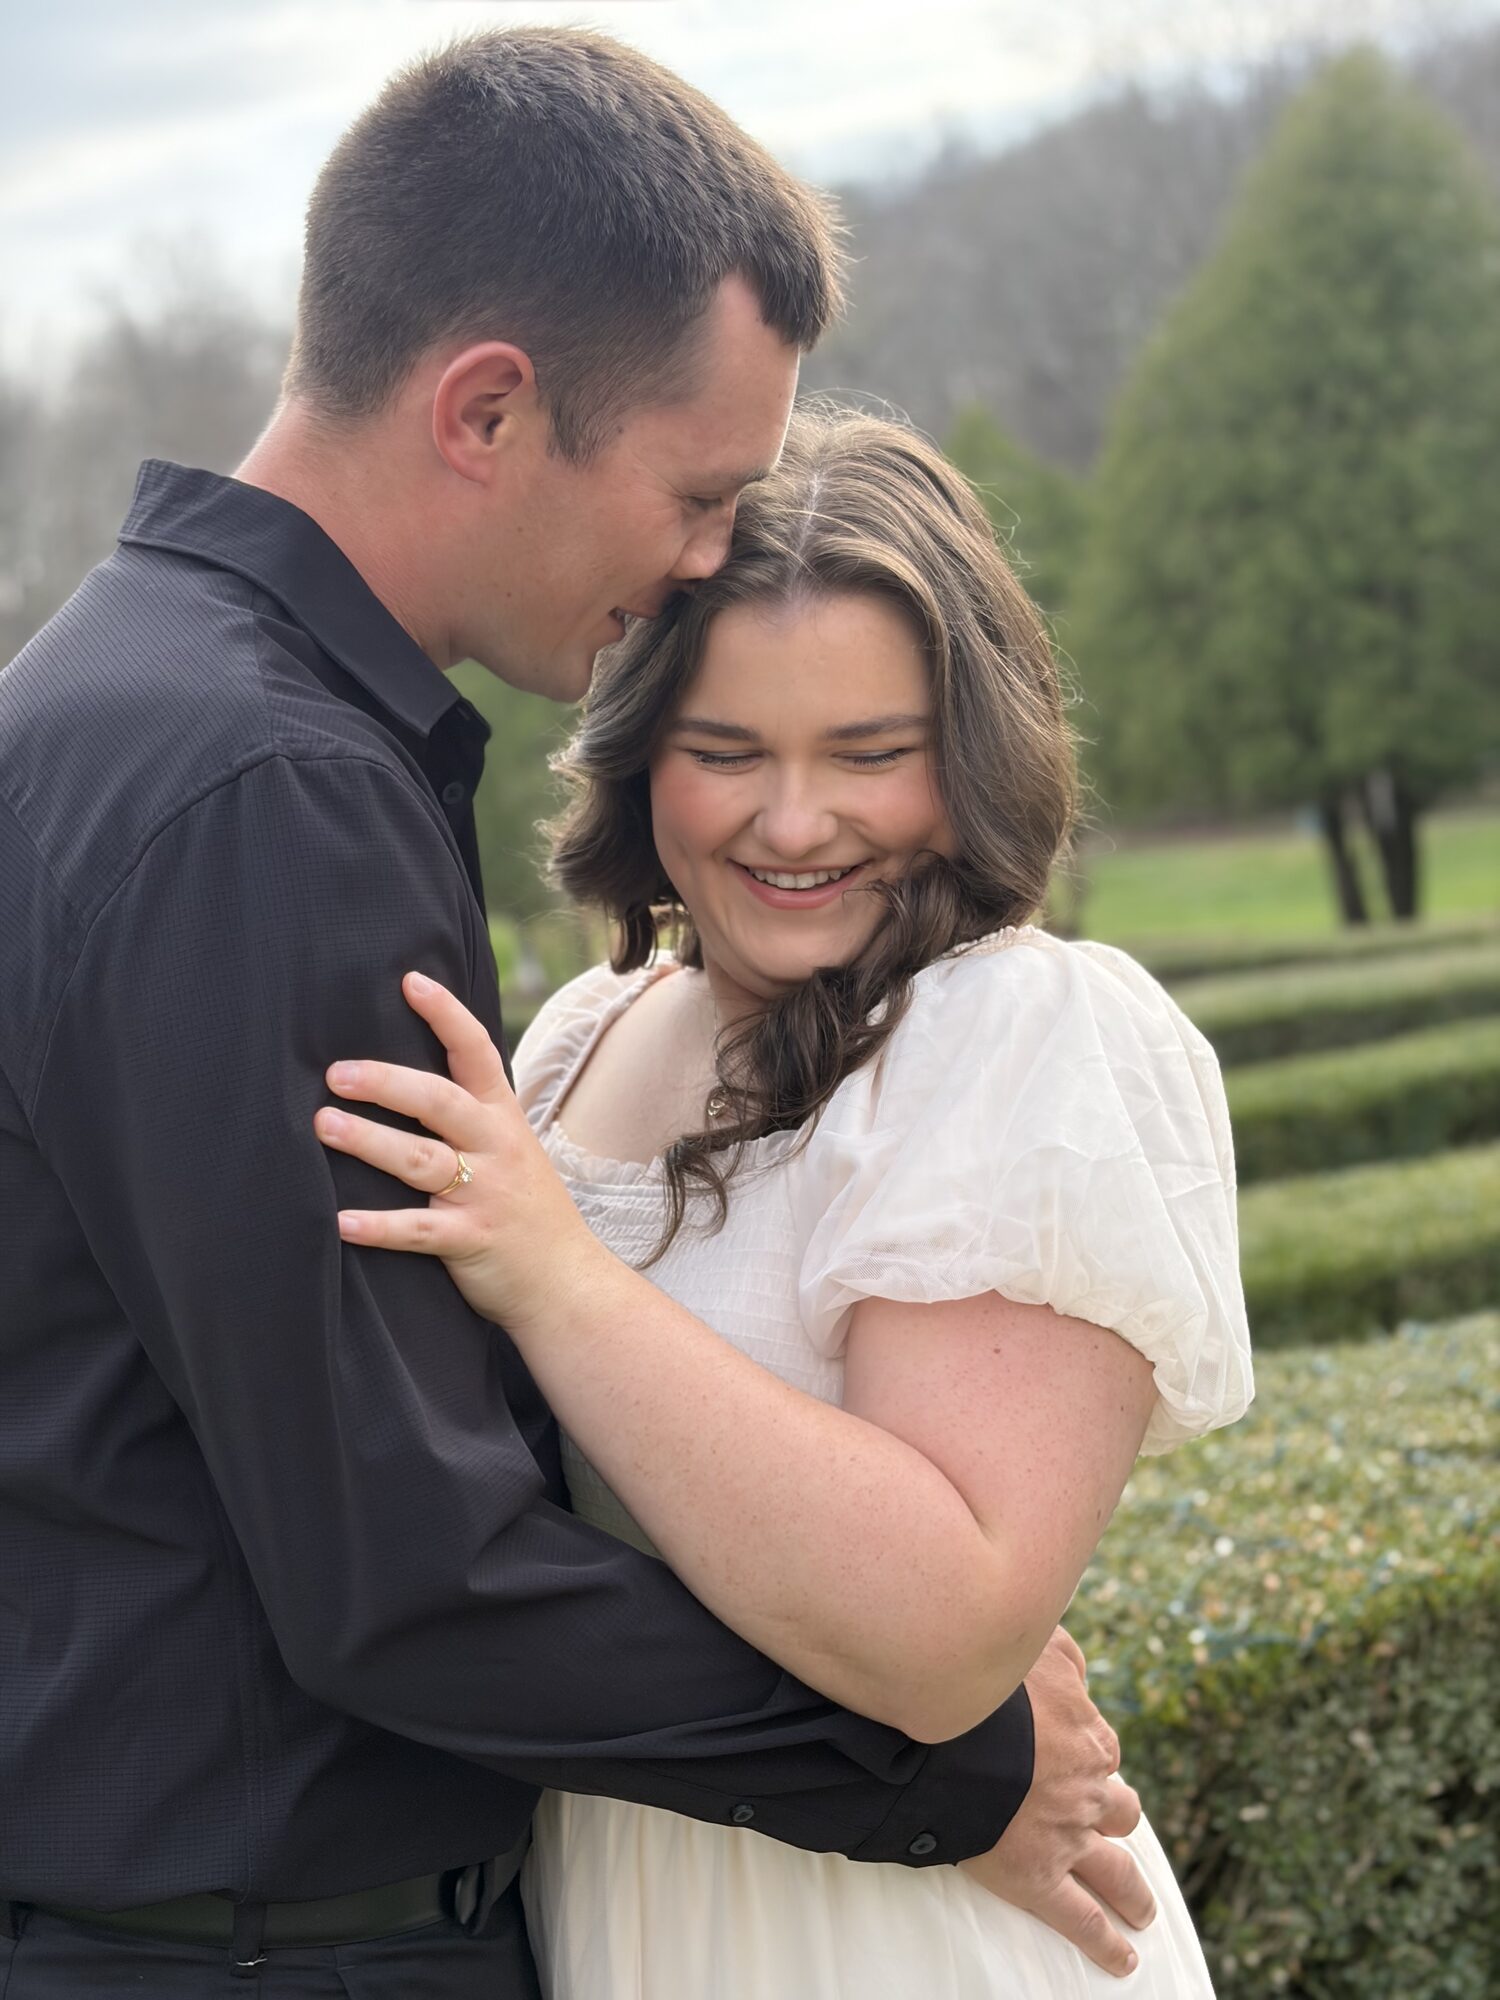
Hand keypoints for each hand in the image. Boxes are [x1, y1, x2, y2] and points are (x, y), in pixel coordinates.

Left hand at [314, 971, 609, 1334]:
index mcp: (503, 1118)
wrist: (567, 1282)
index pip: (477, 1052)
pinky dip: (379, 1226)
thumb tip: (403, 1077)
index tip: (410, 981)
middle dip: (387, 1082)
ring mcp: (484, 1194)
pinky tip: (340, 1221)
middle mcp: (496, 1148)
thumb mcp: (510, 1149)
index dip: (445, 1015)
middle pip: (439, 1102)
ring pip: (422, 1160)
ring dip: (370, 1141)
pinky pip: (419, 1231)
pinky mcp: (471, 1240)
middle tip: (337, 1072)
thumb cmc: (527, 1211)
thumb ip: (467, 1116)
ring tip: (324, 1125)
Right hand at [958, 1627, 1154, 1977]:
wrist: (955, 1738)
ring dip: (1133, 1892)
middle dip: (1117, 1816)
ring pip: (1117, 1871)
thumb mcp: (1035, 1648)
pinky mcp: (1039, 1879)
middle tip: (1114, 1823)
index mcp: (1087, 1738)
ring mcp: (1068, 1838)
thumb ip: (1063, 1656)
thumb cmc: (989, 1687)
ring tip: (1142, 1910)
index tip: (1074, 1756)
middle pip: (1118, 1809)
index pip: (1102, 1750)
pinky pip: (1081, 1920)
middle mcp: (1087, 1791)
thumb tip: (1080, 1672)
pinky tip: (1123, 1960)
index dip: (1090, 1754)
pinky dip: (1105, 1945)